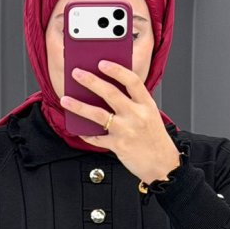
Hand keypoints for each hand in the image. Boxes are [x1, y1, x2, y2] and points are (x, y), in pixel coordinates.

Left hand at [60, 60, 182, 185]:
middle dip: (90, 81)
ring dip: (78, 106)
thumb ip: (134, 102)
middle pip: (110, 93)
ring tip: (65, 99)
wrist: (163, 165)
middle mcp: (136, 115)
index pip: (132, 81)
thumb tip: (108, 91)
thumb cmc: (155, 139)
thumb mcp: (151, 115)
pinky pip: (96, 138)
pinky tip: (78, 129)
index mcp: (146, 105)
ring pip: (97, 114)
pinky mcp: (118, 146)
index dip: (116, 70)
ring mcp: (126, 131)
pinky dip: (85, 133)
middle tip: (76, 73)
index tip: (101, 63)